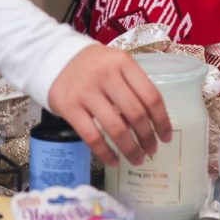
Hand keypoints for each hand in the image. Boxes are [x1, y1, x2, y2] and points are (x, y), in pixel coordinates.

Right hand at [47, 44, 171, 166]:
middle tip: (152, 151)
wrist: (54, 58)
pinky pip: (92, 136)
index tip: (166, 137)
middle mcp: (106, 75)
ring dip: (130, 149)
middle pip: (135, 114)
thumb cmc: (93, 66)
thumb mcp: (116, 65)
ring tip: (137, 159)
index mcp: (123, 63)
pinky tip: (114, 161)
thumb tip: (151, 123)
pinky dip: (106, 153)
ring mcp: (86, 91)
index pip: (151, 96)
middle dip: (148, 138)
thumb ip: (132, 87)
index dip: (162, 121)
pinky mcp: (69, 106)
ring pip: (116, 128)